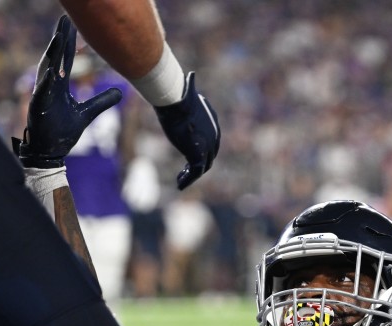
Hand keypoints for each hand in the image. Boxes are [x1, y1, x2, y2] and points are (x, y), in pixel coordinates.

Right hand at [13, 16, 121, 168]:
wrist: (50, 150)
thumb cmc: (63, 130)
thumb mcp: (87, 113)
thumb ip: (102, 101)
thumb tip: (121, 93)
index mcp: (59, 85)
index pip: (66, 59)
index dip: (71, 43)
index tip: (73, 26)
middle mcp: (49, 85)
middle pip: (56, 57)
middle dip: (60, 38)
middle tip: (65, 20)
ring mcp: (43, 94)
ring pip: (48, 68)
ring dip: (54, 53)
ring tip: (59, 36)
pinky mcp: (39, 106)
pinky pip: (43, 90)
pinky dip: (47, 80)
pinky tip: (53, 69)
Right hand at [154, 72, 220, 189]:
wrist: (178, 104)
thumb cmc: (179, 98)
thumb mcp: (188, 95)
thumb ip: (191, 88)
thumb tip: (190, 75)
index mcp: (213, 127)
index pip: (211, 144)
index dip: (203, 154)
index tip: (192, 160)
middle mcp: (214, 138)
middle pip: (209, 157)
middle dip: (198, 167)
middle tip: (186, 173)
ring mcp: (207, 147)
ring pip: (202, 167)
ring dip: (192, 176)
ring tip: (181, 181)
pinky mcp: (198, 154)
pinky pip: (195, 172)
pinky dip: (188, 179)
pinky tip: (180, 184)